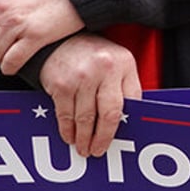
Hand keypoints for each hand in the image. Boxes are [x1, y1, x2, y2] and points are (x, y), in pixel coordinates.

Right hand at [39, 33, 141, 157]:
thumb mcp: (118, 63)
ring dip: (83, 138)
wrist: (59, 38)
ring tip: (83, 148)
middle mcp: (104, 69)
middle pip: (109, 114)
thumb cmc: (94, 56)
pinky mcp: (61, 84)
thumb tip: (130, 120)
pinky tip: (69, 137)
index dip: (125, 123)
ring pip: (85, 118)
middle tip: (98, 151)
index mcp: (124, 64)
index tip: (120, 140)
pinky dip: (67, 130)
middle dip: (103, 138)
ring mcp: (82, 77)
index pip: (130, 101)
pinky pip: (65, 115)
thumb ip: (126, 86)